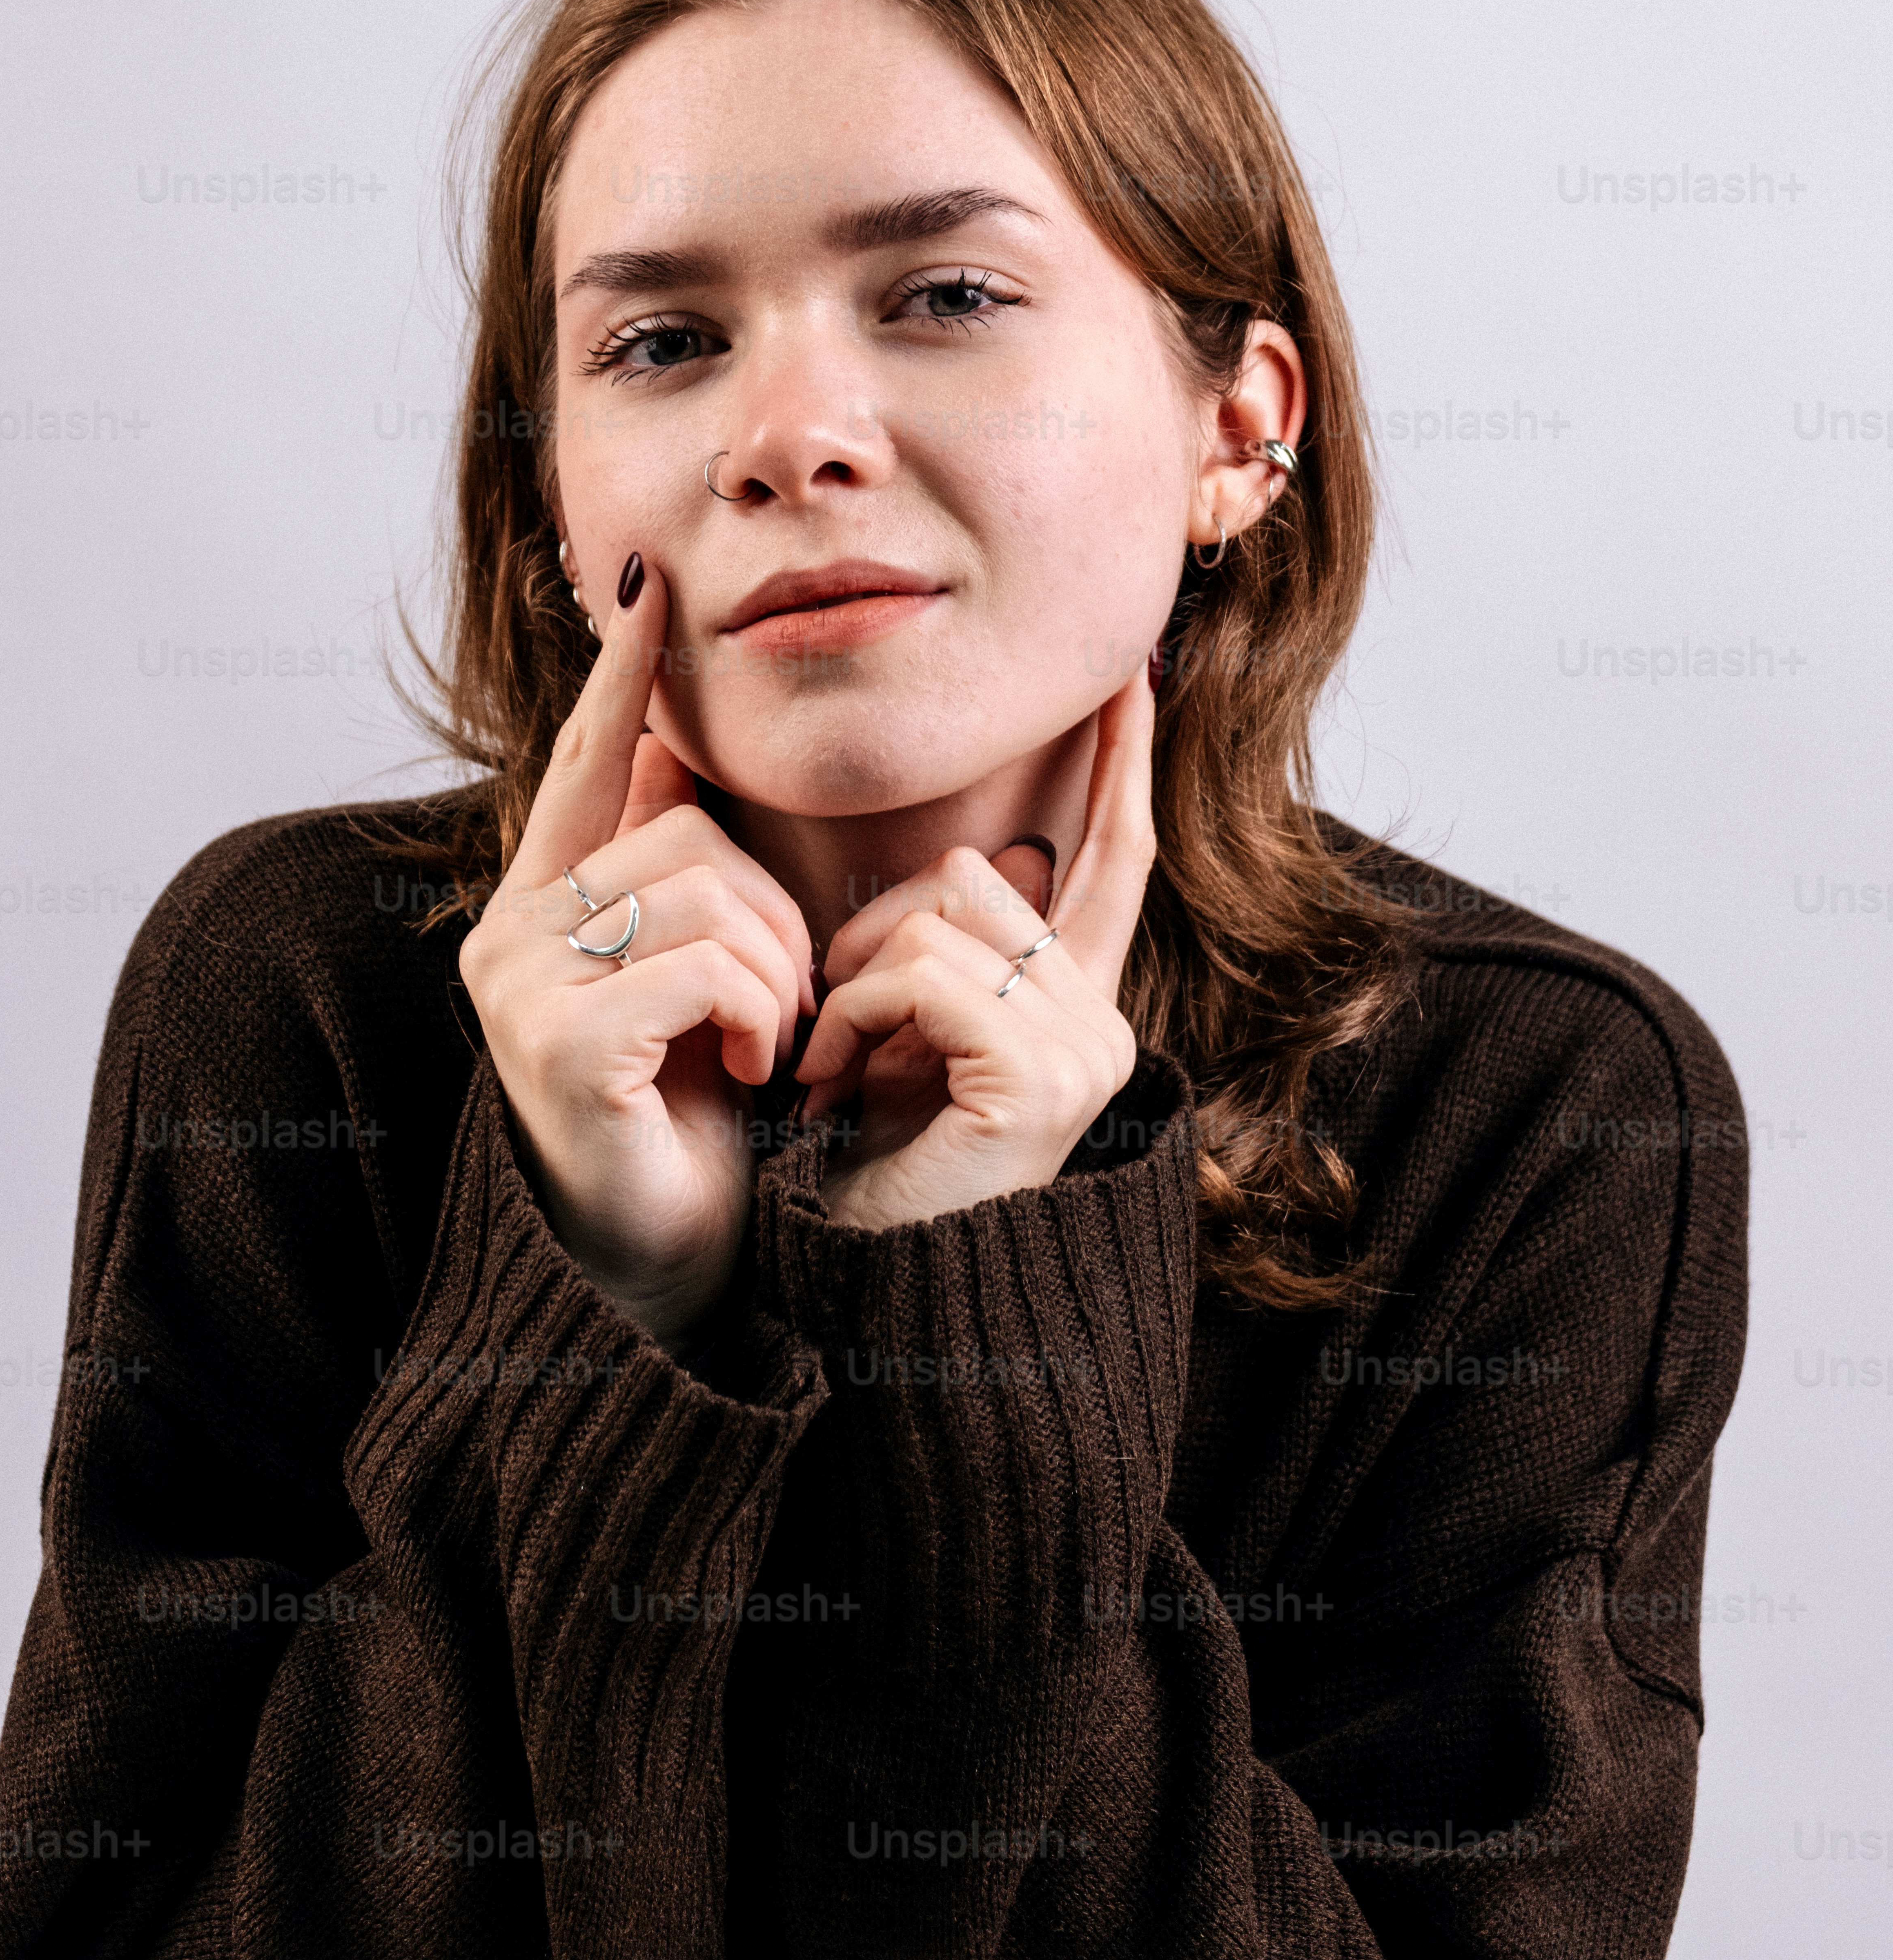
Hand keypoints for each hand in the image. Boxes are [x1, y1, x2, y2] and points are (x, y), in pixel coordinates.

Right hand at [456, 559, 815, 1347]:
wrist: (661, 1271)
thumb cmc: (689, 1125)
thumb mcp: (694, 978)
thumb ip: (679, 873)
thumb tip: (684, 744)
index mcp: (544, 905)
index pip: (584, 760)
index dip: (622, 677)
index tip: (649, 583)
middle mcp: (513, 932)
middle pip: (681, 833)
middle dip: (768, 913)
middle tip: (780, 1007)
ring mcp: (523, 986)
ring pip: (701, 893)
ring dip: (770, 970)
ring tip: (767, 1042)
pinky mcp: (558, 1043)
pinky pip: (697, 966)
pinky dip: (752, 1011)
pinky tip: (751, 1066)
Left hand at [792, 670, 1156, 1231]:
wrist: (870, 1281)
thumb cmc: (870, 1162)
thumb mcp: (898, 1026)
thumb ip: (924, 941)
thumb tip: (933, 841)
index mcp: (1070, 1000)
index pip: (1113, 856)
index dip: (1122, 764)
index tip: (1131, 678)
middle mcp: (1097, 1016)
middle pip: (977, 869)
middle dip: (876, 923)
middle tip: (830, 1013)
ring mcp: (1080, 1046)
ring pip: (940, 914)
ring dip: (853, 979)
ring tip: (828, 1065)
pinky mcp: (1040, 1075)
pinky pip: (921, 977)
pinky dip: (853, 1018)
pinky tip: (832, 1083)